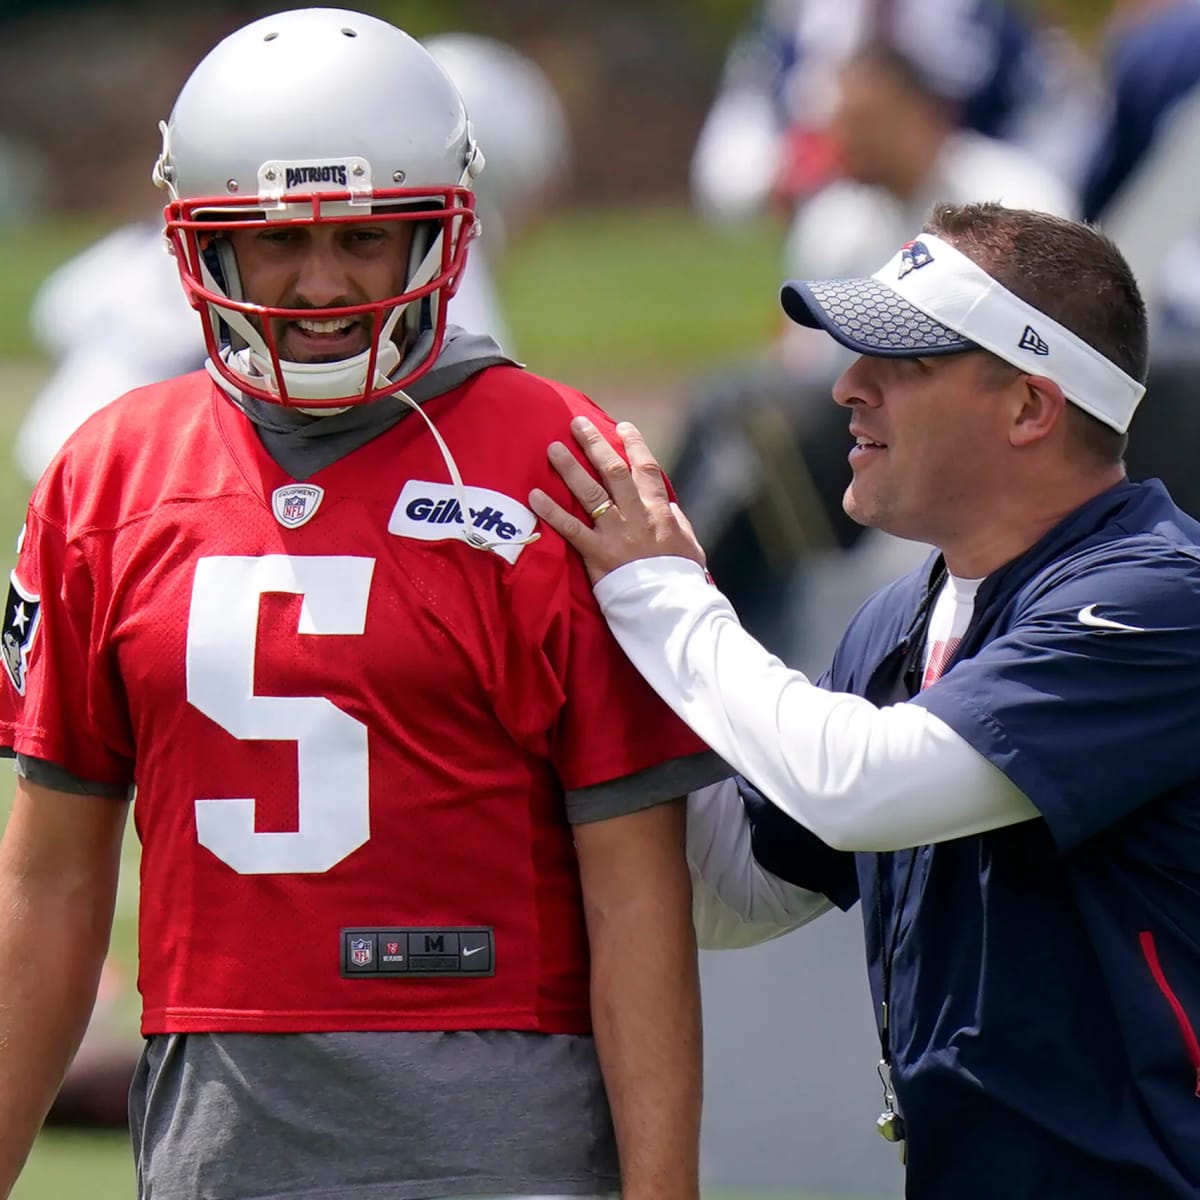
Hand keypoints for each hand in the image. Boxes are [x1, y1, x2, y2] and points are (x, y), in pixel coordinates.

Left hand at [529, 417, 705, 583]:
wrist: (671, 609)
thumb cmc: (682, 579)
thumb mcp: (690, 546)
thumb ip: (678, 522)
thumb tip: (669, 506)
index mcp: (660, 511)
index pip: (646, 469)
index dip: (634, 444)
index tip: (622, 426)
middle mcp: (636, 515)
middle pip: (613, 471)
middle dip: (595, 445)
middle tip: (577, 424)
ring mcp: (616, 534)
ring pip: (590, 493)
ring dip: (570, 468)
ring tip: (553, 448)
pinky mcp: (598, 555)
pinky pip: (571, 529)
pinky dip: (551, 511)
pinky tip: (535, 495)